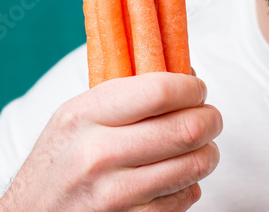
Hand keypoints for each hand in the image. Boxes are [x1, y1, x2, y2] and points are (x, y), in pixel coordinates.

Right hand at [0, 71, 221, 210]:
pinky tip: (175, 179)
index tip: (197, 89)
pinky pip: (183, 200)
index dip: (191, 88)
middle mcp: (97, 155)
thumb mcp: (74, 117)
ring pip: (192, 166)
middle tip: (210, 118)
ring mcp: (113, 195)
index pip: (158, 91)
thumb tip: (182, 71)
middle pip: (185, 130)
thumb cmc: (58, 162)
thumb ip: (122, 94)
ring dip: (207, 154)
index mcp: (83, 116)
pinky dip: (189, 186)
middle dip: (210, 120)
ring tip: (200, 148)